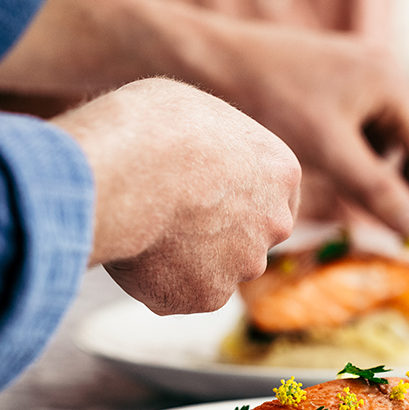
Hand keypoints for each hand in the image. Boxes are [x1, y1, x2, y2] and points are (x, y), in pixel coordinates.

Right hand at [54, 78, 299, 314]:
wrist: (128, 170)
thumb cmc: (153, 127)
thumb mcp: (196, 113)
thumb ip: (214, 148)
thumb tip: (199, 156)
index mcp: (280, 171)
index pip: (270, 198)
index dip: (236, 201)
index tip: (206, 201)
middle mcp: (274, 223)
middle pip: (246, 239)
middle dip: (214, 237)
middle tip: (168, 219)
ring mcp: (243, 264)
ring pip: (211, 271)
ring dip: (182, 261)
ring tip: (143, 231)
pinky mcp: (207, 296)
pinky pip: (178, 294)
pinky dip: (154, 282)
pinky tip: (134, 254)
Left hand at [203, 22, 408, 239]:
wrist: (209, 61)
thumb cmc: (268, 99)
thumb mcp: (328, 151)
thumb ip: (377, 190)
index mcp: (389, 79)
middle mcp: (381, 70)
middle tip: (398, 231)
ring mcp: (356, 73)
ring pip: (385, 136)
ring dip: (383, 174)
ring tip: (367, 211)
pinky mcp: (330, 82)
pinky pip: (359, 127)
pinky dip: (357, 158)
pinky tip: (337, 182)